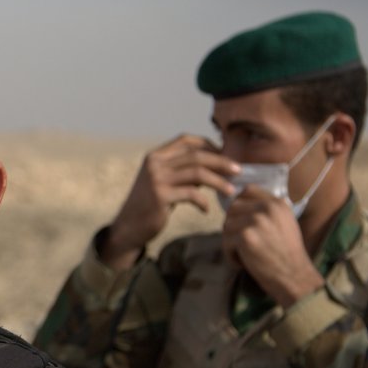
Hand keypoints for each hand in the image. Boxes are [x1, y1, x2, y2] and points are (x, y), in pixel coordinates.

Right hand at [102, 134, 238, 269]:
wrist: (128, 227)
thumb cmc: (149, 205)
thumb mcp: (162, 182)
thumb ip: (181, 171)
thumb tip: (213, 164)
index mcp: (155, 155)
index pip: (186, 140)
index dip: (209, 145)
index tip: (225, 156)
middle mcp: (155, 163)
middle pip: (196, 155)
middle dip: (221, 162)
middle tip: (239, 171)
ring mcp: (156, 179)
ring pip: (197, 173)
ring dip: (219, 181)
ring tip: (231, 191)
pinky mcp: (160, 196)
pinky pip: (192, 194)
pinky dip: (204, 202)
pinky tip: (206, 210)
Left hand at [221, 184, 324, 306]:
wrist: (295, 276)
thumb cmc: (287, 254)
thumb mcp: (284, 224)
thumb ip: (266, 212)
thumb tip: (239, 204)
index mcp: (277, 203)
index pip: (247, 190)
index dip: (239, 205)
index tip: (241, 222)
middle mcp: (266, 208)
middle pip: (232, 208)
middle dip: (232, 226)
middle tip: (240, 244)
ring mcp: (255, 221)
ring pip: (227, 226)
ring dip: (231, 243)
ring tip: (245, 255)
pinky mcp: (245, 237)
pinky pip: (226, 243)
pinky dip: (231, 256)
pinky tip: (244, 264)